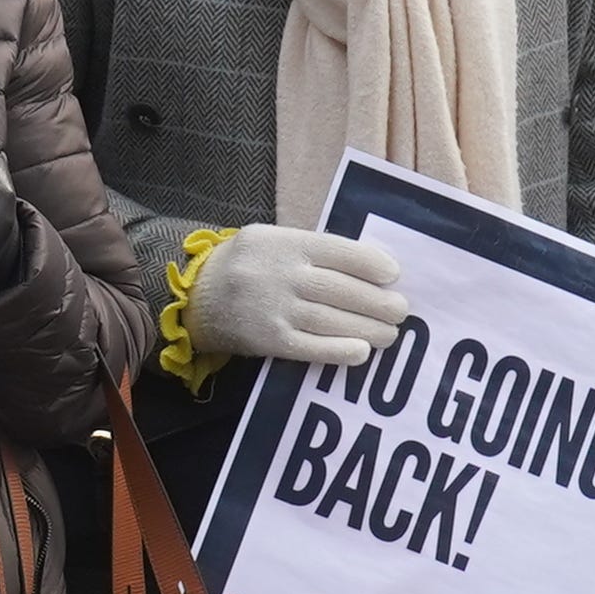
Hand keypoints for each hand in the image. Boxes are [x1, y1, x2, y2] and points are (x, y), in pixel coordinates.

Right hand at [179, 225, 408, 369]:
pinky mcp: (268, 339)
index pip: (339, 251)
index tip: (393, 275)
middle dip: (379, 302)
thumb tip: (370, 269)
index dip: (372, 264)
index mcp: (284, 243)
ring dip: (369, 328)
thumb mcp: (273, 242)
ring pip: (332, 319)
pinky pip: (311, 347)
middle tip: (400, 311)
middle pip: (342, 289)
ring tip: (390, 334)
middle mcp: (280, 274)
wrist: (194, 297)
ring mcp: (273, 308)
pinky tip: (361, 351)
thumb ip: (313, 251)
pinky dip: (340, 351)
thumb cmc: (246, 266)